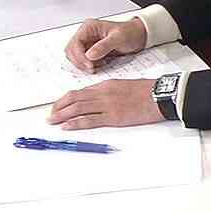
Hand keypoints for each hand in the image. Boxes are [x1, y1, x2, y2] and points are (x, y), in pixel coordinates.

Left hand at [46, 79, 164, 129]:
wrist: (160, 95)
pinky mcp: (113, 117)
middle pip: (74, 100)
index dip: (65, 99)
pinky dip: (75, 123)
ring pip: (78, 109)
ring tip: (53, 121)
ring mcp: (107, 105)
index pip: (79, 92)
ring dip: (62, 115)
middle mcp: (102, 94)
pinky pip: (89, 120)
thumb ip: (108, 91)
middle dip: (59, 108)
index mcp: (105, 85)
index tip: (58, 105)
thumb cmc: (146, 90)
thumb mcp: (123, 85)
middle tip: (50, 115)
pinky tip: (67, 126)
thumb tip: (96, 99)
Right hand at [65, 18, 147, 71]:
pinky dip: (89, 65)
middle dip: (80, 62)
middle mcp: (86, 34)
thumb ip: (104, 46)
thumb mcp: (119, 38)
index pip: (75, 43)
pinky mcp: (92, 51)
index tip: (89, 65)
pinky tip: (100, 65)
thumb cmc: (130, 32)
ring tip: (98, 66)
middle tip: (92, 68)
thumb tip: (90, 55)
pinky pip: (84, 60)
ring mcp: (88, 43)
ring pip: (75, 57)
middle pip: (71, 51)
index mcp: (89, 27)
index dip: (79, 56)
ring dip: (84, 64)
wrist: (138, 36)